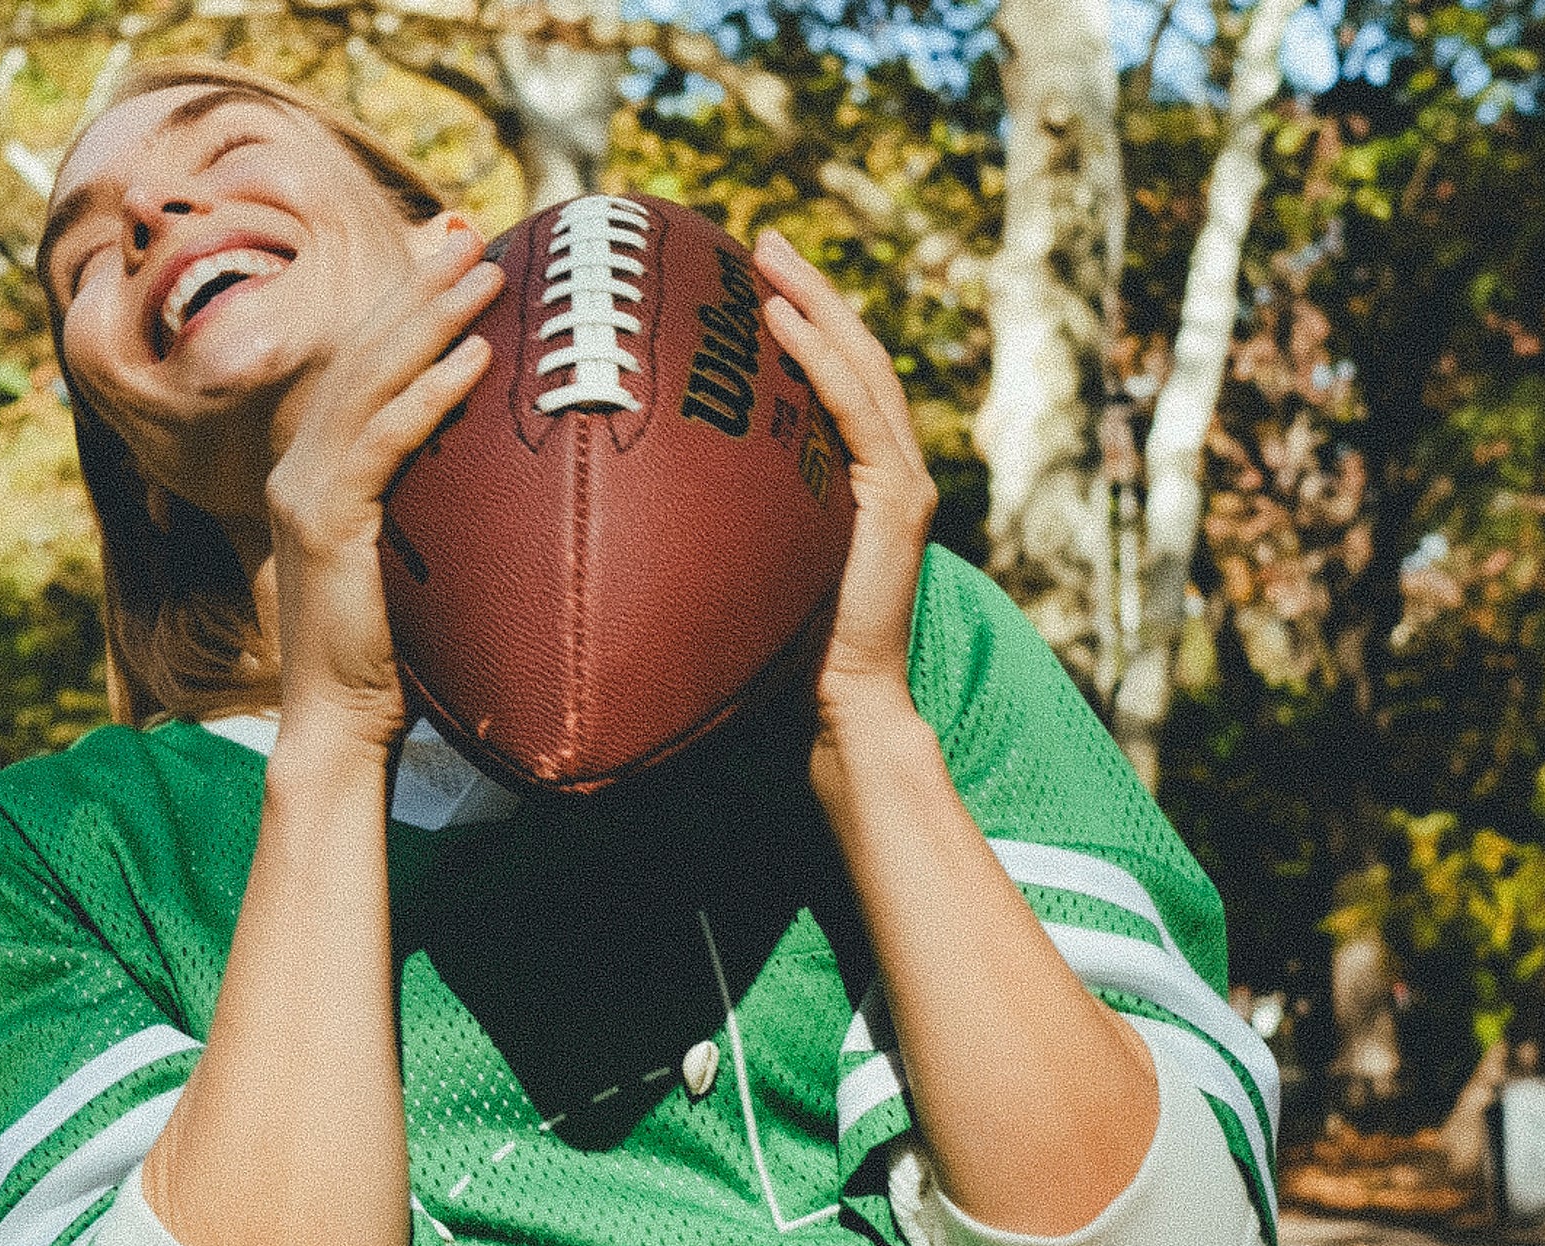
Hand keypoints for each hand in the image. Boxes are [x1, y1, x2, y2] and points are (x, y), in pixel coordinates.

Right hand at [263, 214, 503, 761]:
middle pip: (363, 352)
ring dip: (430, 320)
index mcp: (319, 470)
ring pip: (369, 379)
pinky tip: (474, 360)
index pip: (363, 368)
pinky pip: (381, 441)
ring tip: (484, 274)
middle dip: (418, 288)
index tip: (458, 261)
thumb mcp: (418, 570)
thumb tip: (508, 489)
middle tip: (473, 236)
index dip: (407, 309)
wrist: (339, 727)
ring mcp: (305, 490)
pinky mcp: (324, 523)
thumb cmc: (392, 662)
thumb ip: (440, 517)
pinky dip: (427, 394)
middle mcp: (301, 466)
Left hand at [751, 230, 937, 805]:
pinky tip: (781, 319)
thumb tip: (642, 487)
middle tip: (759, 240)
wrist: (838, 707)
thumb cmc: (783, 649)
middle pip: (854, 355)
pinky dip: (821, 360)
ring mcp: (903, 483)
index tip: (748, 276)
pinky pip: (860, 411)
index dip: (801, 321)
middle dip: (809, 290)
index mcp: (860, 478)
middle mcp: (891, 470)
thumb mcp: (746, 563)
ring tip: (768, 259)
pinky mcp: (899, 502)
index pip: (835, 379)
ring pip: (863, 368)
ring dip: (814, 304)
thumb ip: (724, 517)